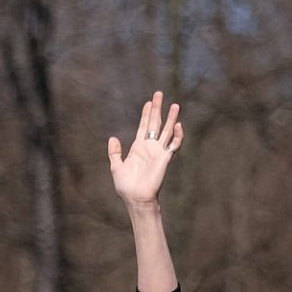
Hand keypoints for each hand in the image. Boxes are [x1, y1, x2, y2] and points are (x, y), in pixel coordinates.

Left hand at [108, 91, 182, 208]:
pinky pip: (174, 145)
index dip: (146, 114)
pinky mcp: (165, 158)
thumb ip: (115, 152)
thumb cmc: (126, 186)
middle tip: (159, 94)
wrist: (136, 198)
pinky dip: (177, 136)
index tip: (149, 102)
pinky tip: (178, 125)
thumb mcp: (116, 166)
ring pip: (167, 131)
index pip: (144, 126)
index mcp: (139, 148)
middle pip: (155, 123)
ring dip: (171, 118)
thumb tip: (113, 138)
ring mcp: (159, 152)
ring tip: (175, 105)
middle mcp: (150, 147)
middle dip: (157, 109)